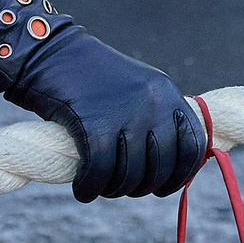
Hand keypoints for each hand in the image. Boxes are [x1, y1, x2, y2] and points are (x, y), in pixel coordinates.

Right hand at [7, 27, 209, 200]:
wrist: (49, 52)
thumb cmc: (90, 77)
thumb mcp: (137, 89)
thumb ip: (157, 118)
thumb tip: (169, 166)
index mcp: (166, 93)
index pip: (193, 147)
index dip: (179, 176)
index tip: (161, 188)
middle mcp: (152, 103)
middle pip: (160, 167)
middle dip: (140, 186)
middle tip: (120, 186)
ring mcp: (125, 113)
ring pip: (130, 175)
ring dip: (113, 189)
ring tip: (99, 186)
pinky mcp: (94, 124)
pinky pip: (99, 172)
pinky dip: (89, 188)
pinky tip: (81, 190)